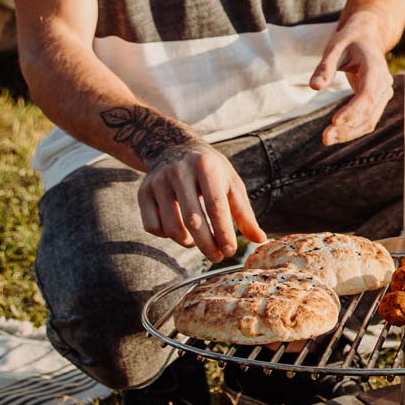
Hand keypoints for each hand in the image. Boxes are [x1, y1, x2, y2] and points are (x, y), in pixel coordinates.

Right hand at [136, 140, 266, 260]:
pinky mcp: (143, 192)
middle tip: (217, 257)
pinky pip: (153, 226)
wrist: (173, 147)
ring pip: (172, 227)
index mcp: (206, 166)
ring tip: (199, 242)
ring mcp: (158, 181)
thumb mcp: (230, 183)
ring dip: (188, 243)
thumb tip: (260, 240)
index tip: (230, 250)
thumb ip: (244, 213)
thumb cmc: (210, 171)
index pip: (216, 206)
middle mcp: (179, 171)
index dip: (224, 233)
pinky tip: (178, 230)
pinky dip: (167, 236)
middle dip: (207, 245)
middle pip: (193, 220)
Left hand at [311, 20, 392, 145]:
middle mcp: (384, 84)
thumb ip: (325, 67)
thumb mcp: (334, 48)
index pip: (367, 95)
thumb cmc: (349, 41)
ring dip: (349, 133)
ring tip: (327, 139)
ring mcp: (383, 94)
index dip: (353, 111)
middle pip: (369, 113)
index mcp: (375, 69)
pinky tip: (335, 134)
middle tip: (325, 137)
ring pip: (370, 121)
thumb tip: (314, 86)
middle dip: (347, 127)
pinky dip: (352, 129)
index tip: (334, 121)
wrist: (366, 38)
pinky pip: (367, 120)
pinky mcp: (377, 101)